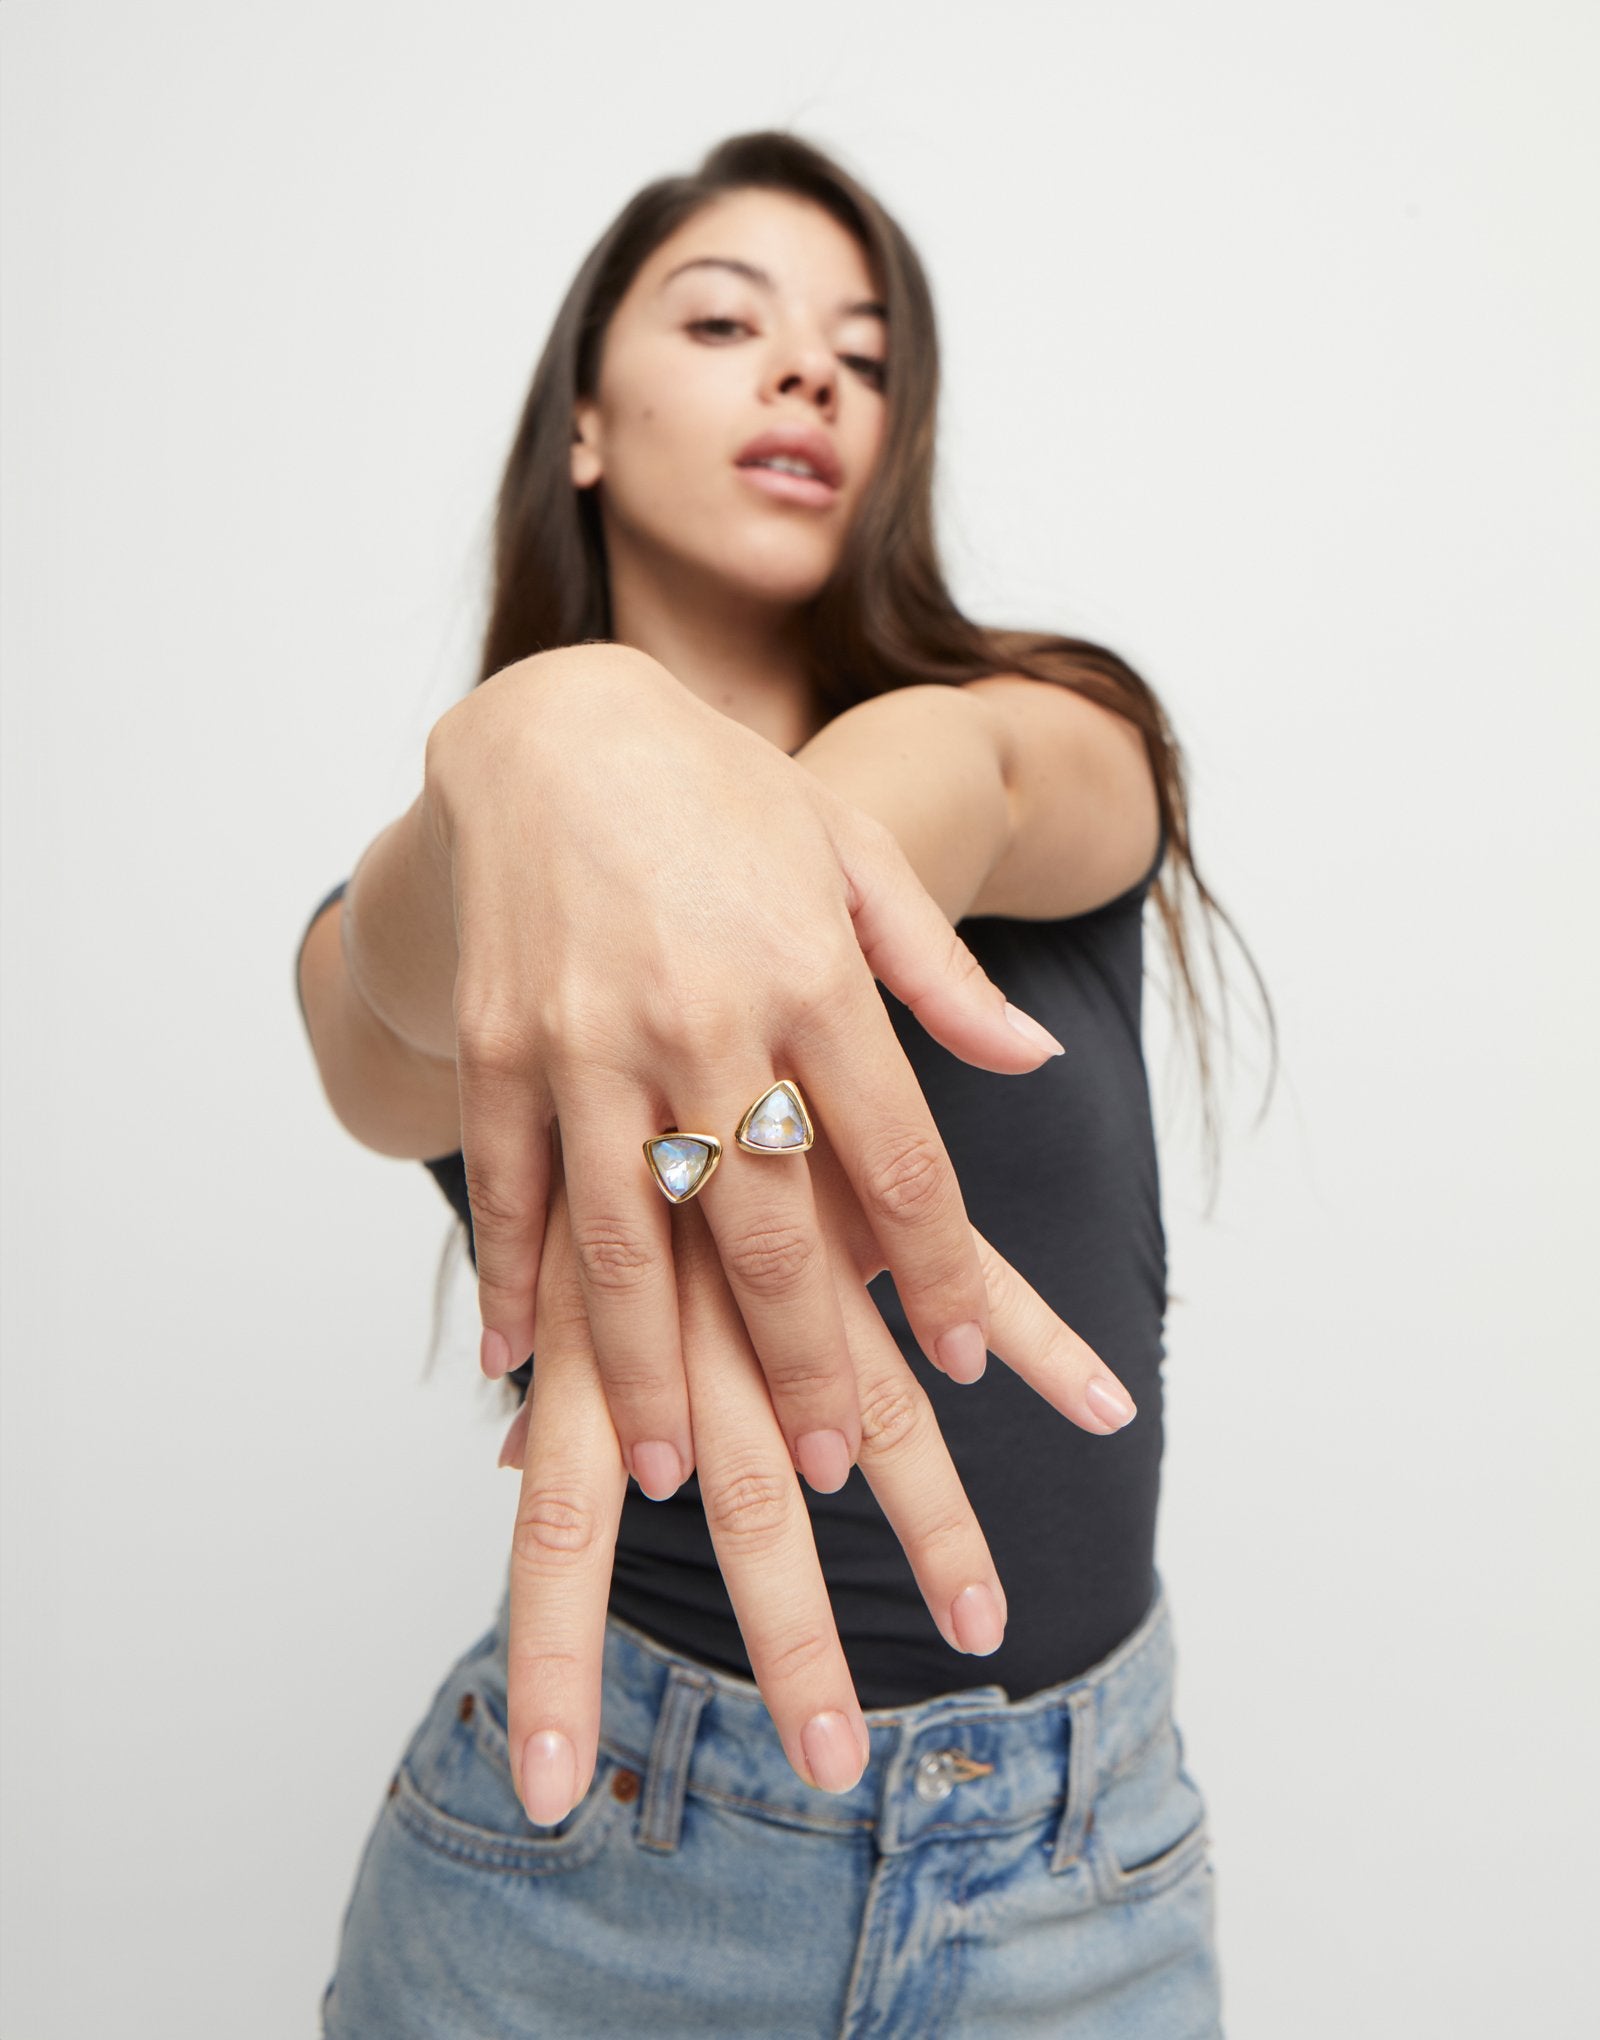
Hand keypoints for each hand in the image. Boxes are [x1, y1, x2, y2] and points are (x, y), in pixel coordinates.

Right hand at [424, 646, 1067, 1502]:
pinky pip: (510, 1190)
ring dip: (652, 1371)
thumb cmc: (725, 794)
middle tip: (829, 1465)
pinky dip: (512, 1286)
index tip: (962, 1361)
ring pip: (627, 1244)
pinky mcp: (499, 1045)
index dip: (938, 1275)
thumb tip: (1035, 1066)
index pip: (900, 1164)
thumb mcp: (855, 859)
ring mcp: (589, 1038)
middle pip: (769, 1234)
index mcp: (815, 977)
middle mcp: (706, 1018)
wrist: (557, 724)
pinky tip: (517, 1367)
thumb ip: (942, 977)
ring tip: (676, 1472)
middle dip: (806, 1365)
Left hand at [494, 1111, 1137, 1824]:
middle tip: (829, 1771)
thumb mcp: (549, 1221)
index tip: (551, 1794)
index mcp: (597, 1332)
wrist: (639, 899)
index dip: (549, 1654)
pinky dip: (1031, 1341)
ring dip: (929, 1527)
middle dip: (780, 1643)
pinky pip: (964, 1276)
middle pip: (742, 1508)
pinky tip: (1099, 1410)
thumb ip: (553, 1337)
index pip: (555, 1523)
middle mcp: (697, 1312)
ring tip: (984, 1630)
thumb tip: (500, 1444)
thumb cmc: (579, 1061)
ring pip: (874, 1417)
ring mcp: (791, 1255)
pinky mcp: (863, 1189)